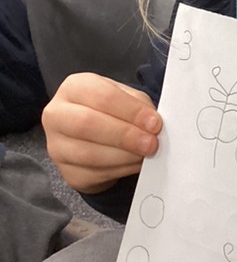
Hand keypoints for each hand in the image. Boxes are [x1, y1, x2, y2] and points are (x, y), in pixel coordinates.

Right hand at [42, 73, 161, 194]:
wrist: (95, 136)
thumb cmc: (112, 111)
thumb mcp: (127, 98)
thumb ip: (139, 107)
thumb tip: (152, 124)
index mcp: (74, 88)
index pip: (102, 96)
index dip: (131, 111)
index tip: (154, 123)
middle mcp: (57, 115)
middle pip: (87, 124)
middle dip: (125, 135)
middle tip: (151, 143)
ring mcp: (57, 146)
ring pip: (89, 154)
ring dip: (124, 156)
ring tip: (145, 155)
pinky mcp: (67, 172)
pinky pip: (94, 174)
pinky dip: (120, 171)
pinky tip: (134, 165)